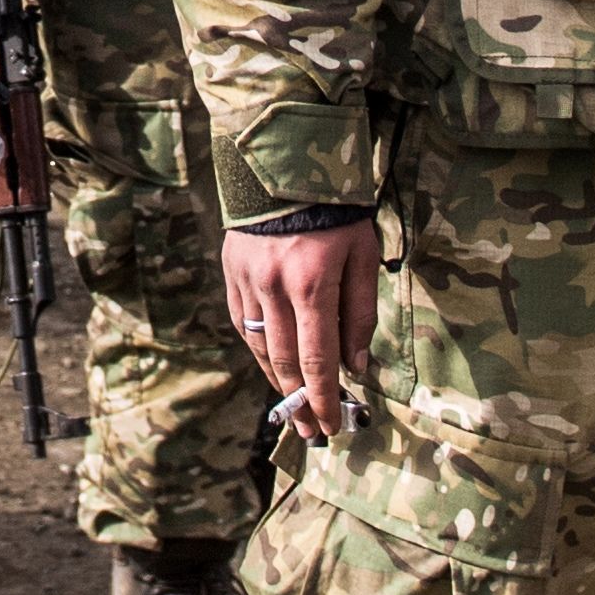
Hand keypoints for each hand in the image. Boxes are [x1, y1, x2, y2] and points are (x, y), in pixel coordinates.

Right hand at [225, 218, 382, 440]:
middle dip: (300, 402)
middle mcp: (274, 288)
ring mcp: (247, 281)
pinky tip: (272, 368)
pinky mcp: (232, 272)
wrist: (284, 162)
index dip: (325, 398)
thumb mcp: (362, 255)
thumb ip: (360, 312)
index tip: (332, 426)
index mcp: (311, 284)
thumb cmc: (336, 210)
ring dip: (277, 383)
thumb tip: (356, 367)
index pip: (317, 359)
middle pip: (285, 362)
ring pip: (261, 347)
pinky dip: (259, 351)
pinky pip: (244, 324)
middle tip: (312, 432)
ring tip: (292, 411)